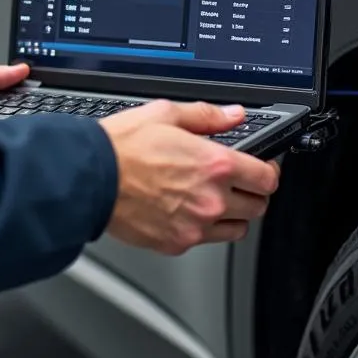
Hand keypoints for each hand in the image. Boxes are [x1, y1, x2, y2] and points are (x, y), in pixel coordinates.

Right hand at [99, 100, 279, 255]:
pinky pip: (206, 241)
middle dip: (253, 193)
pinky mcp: (177, 243)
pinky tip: (189, 212)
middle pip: (258, 206)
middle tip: (239, 183)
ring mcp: (196, 225)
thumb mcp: (165, 114)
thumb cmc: (121, 147)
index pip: (266, 177)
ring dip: (234, 215)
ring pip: (237, 229)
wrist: (89, 178)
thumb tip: (234, 114)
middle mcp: (211, 199)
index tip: (262, 168)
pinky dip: (204, 229)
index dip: (268, 171)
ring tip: (215, 200)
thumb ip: (207, 115)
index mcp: (215, 164)